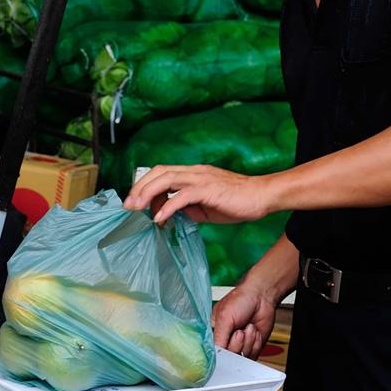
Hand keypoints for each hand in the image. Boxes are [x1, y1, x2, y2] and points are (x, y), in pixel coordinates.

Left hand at [124, 164, 274, 224]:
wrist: (262, 196)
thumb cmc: (237, 201)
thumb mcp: (205, 206)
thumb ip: (187, 207)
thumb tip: (170, 214)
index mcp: (192, 174)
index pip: (161, 172)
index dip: (144, 184)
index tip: (134, 201)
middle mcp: (194, 172)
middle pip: (158, 172)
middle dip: (139, 187)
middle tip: (128, 206)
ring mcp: (201, 179)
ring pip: (166, 179)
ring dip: (147, 194)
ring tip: (137, 209)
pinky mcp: (208, 189)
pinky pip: (182, 196)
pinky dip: (167, 206)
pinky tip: (159, 218)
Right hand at [211, 285, 277, 359]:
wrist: (262, 298)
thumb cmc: (240, 301)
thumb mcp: (224, 317)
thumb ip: (218, 337)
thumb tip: (215, 353)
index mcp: (214, 332)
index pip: (213, 351)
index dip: (221, 352)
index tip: (226, 346)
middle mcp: (226, 340)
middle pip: (228, 357)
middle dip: (236, 344)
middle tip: (239, 331)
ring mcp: (239, 345)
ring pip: (241, 357)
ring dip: (248, 342)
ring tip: (248, 328)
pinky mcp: (252, 347)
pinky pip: (253, 355)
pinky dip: (255, 344)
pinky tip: (254, 332)